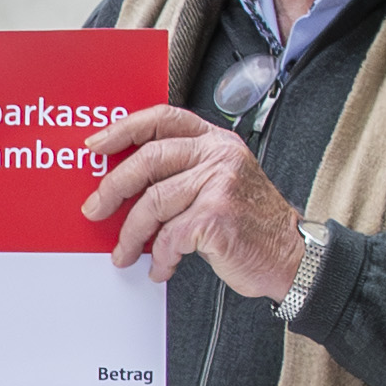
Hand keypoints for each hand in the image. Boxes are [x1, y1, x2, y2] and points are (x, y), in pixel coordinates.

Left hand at [85, 107, 307, 303]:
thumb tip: (125, 183)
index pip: (163, 119)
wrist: (289, 256)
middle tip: (95, 209)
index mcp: (216, 142)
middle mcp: (219, 156)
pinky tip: (161, 267)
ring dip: (131, 234)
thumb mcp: (221, 183)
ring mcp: (220, 184)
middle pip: (149, 159)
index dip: (124, 129)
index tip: (96, 145)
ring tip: (124, 252)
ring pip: (153, 202)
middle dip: (113, 187)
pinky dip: (159, 257)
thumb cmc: (250, 224)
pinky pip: (170, 236)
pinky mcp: (217, 217)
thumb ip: (183, 172)